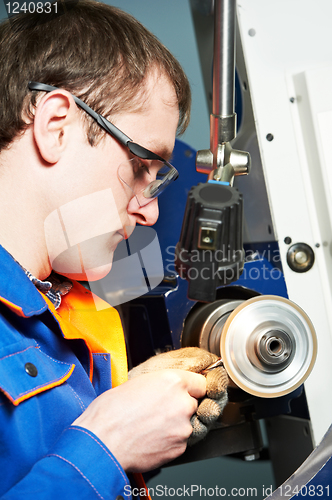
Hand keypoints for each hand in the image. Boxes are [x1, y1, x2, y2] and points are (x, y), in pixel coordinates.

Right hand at [73, 369, 205, 471]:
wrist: (102, 441)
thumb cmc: (111, 411)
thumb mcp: (137, 382)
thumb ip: (160, 384)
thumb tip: (167, 388)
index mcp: (172, 381)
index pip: (201, 382)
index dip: (192, 387)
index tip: (188, 391)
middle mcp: (182, 403)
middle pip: (194, 403)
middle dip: (181, 406)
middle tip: (160, 410)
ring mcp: (183, 428)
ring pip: (187, 423)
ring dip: (175, 424)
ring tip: (151, 426)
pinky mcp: (178, 448)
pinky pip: (180, 441)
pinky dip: (169, 440)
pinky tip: (151, 437)